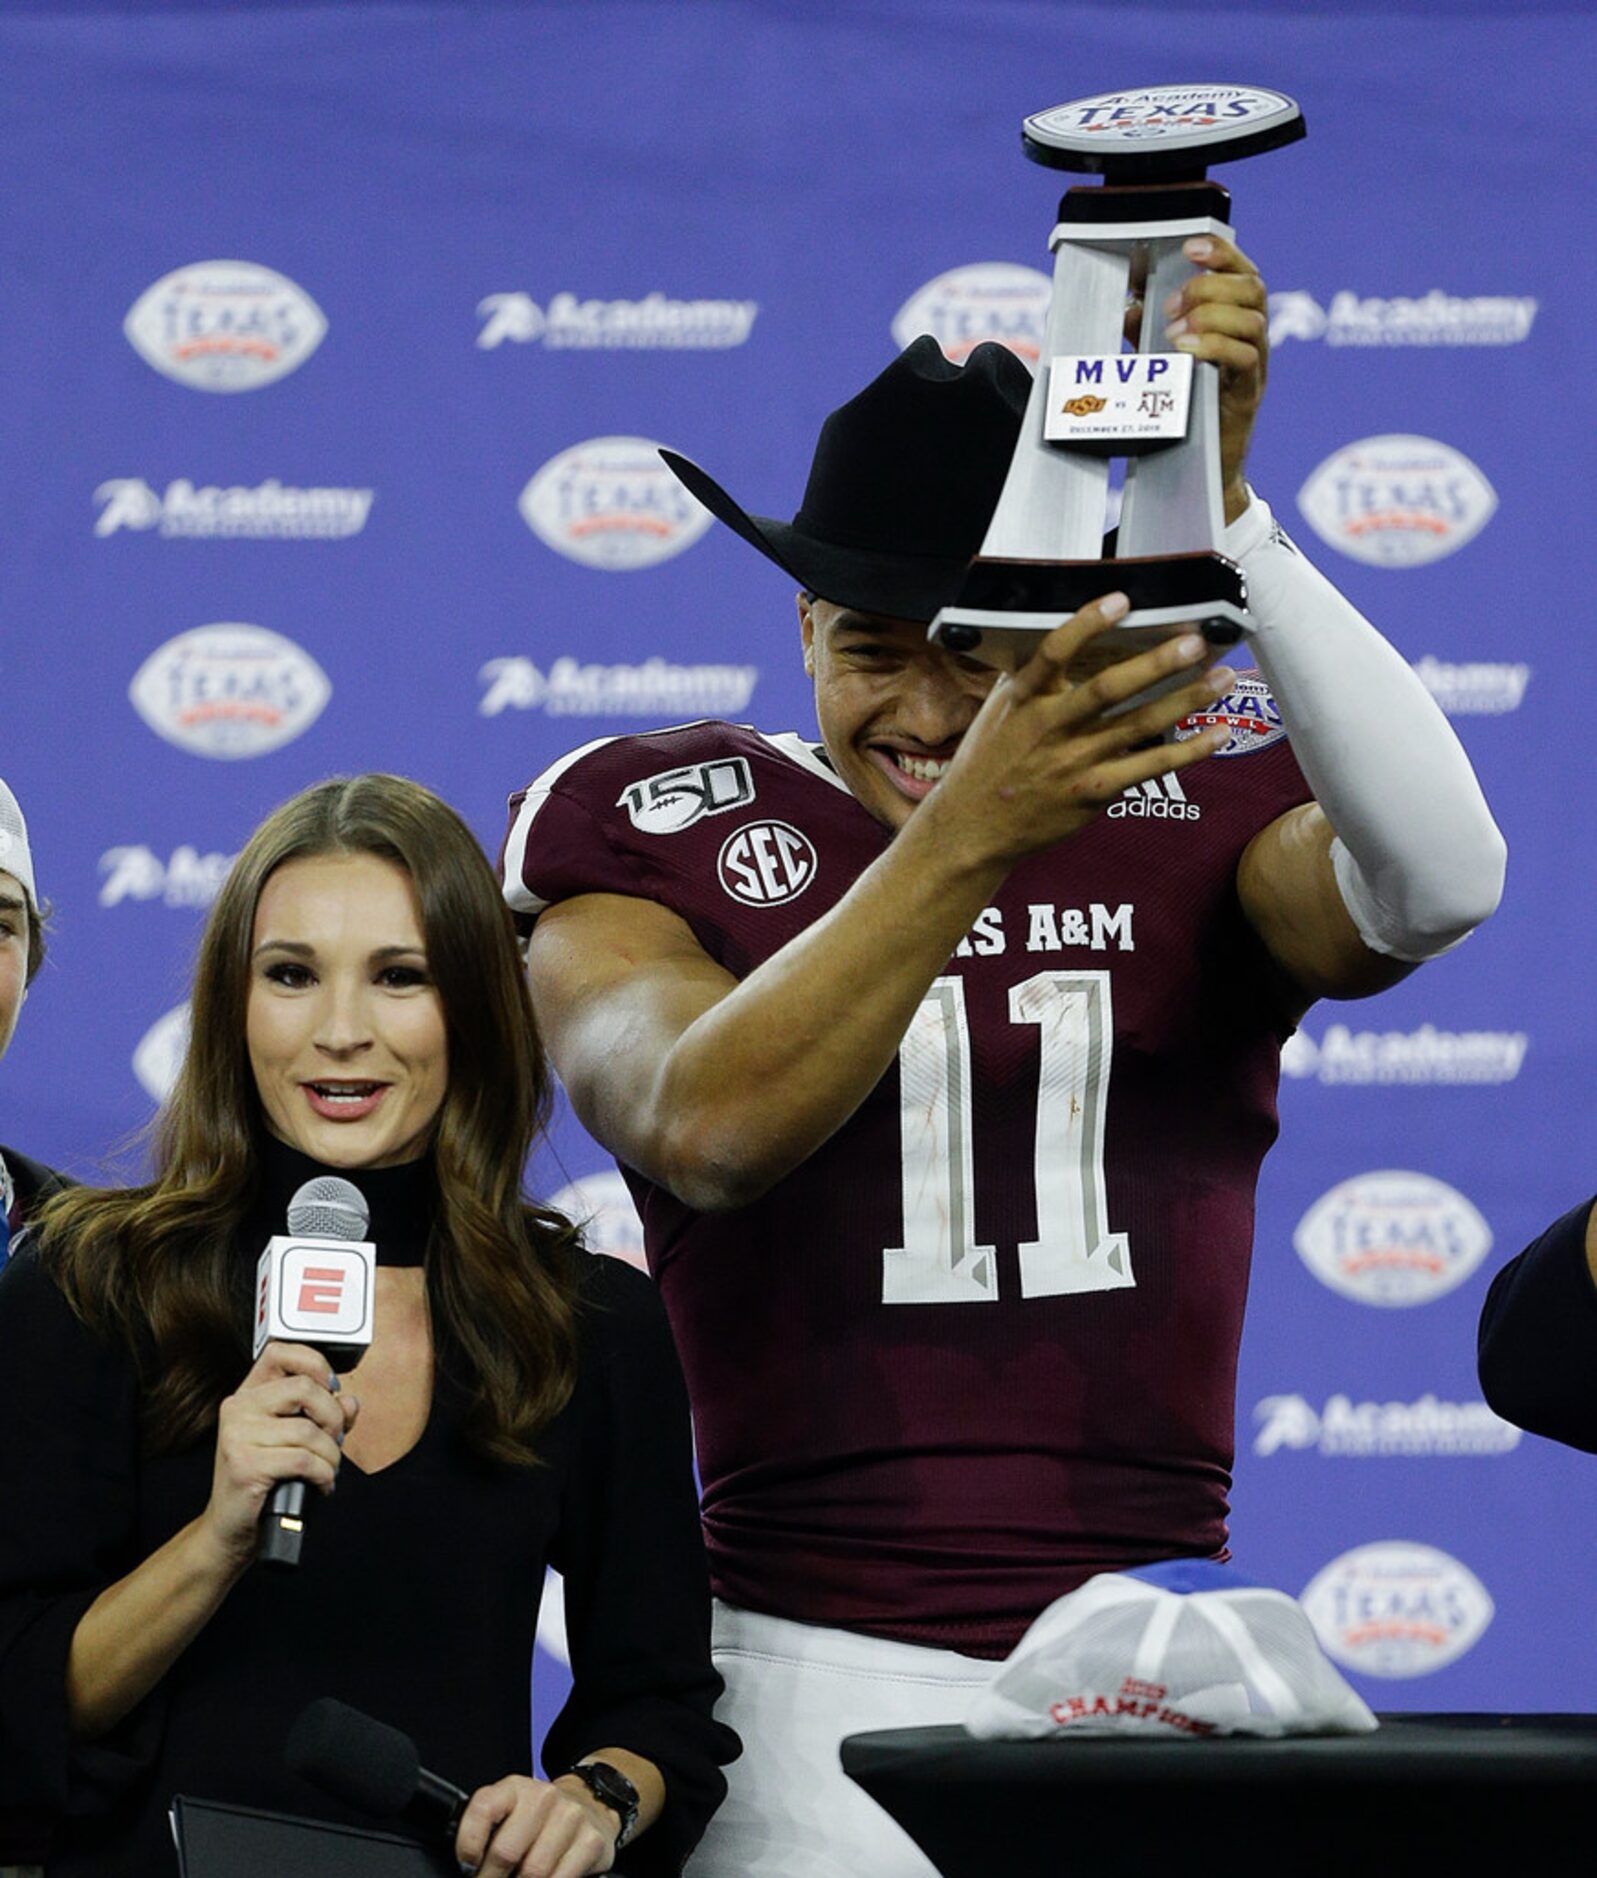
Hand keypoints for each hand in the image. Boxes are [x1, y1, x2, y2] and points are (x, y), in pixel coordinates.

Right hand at [201, 1342, 357, 1565]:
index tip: (331, 1388)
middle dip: (333, 1418)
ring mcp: (237, 1437)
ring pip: (309, 1430)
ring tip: (326, 1470)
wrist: (230, 1529)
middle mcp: (238, 1409)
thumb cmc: (264, 1482)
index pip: (280, 1352)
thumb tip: (350, 1401)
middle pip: (304, 1388)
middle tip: (334, 1442)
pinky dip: (324, 1474)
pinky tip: (320, 1484)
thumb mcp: (294, 1441)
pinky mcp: (245, 1466)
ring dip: (331, 1456)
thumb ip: (325, 1416)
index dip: (314, 1363)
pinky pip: (304, 1460)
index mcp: (247, 1396)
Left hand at [456, 1774, 617, 1876]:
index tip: (469, 1865)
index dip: (468, 1844)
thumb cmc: (538, 1818)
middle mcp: (543, 1797)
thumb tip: (469, 1867)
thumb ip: (487, 1833)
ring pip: (534, 1872)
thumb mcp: (509, 1813)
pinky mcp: (591, 1841)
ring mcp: (570, 1817)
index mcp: (514, 1788)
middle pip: (506, 1852)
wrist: (589, 1805)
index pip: (483, 1808)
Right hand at [927, 593, 1232, 867]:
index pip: (1054, 652)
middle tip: (1195, 642)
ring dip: (1186, 700)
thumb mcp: (998, 712)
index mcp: (1023, 699)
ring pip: (1140, 726)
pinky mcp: (1093, 793)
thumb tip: (1070, 639)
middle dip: (1157, 663)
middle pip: (1109, 689)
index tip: (1122, 600)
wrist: (972, 828)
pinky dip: (1188, 751)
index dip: (1088, 623)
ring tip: (1222, 677)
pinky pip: (1149, 768)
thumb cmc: (986, 763)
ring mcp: (1073, 762)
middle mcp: (1050, 727)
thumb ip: (1033, 679)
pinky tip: (1217, 734)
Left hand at [1127, 233, 1267, 522]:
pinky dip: (1215, 347)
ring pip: (1252, 321)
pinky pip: (1244, 359)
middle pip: (1252, 288)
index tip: (1190, 246)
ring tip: (1173, 333)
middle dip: (1209, 286)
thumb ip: (1147, 333)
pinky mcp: (1248, 393)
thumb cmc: (1186, 407)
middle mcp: (1254, 338)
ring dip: (1210, 317)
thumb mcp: (1162, 360)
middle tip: (1171, 305)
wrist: (1200, 467)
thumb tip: (1127, 306)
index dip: (1222, 252)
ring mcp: (1256, 365)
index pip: (1243, 271)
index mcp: (1237, 320)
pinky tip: (1185, 350)